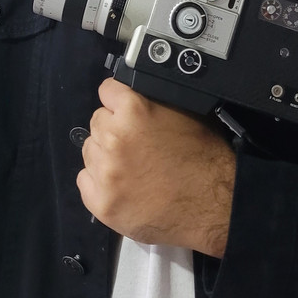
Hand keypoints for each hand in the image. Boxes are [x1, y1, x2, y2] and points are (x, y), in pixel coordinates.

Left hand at [77, 78, 236, 257]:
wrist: (213, 206)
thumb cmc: (204, 160)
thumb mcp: (185, 114)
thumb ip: (152, 102)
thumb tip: (134, 97)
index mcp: (135, 110)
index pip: (107, 91)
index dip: (118, 100)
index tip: (124, 109)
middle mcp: (114, 138)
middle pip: (97, 122)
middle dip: (112, 129)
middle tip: (135, 144)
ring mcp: (105, 172)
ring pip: (89, 151)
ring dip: (105, 155)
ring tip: (131, 167)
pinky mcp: (101, 202)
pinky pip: (85, 181)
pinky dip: (100, 183)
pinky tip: (123, 186)